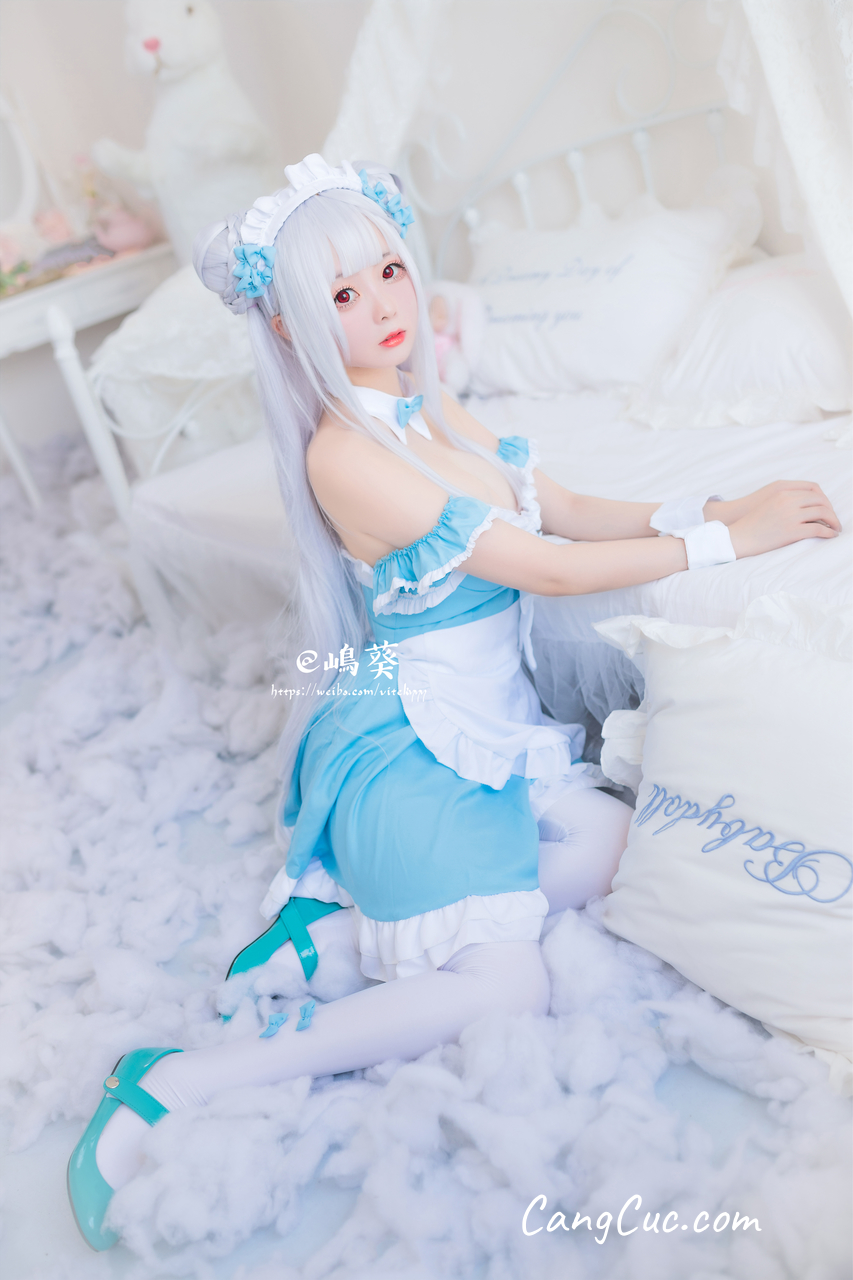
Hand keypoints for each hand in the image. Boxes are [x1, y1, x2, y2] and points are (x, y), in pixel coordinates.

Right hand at [706, 481, 835, 526]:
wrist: (737, 536)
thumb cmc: (751, 522)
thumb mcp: (768, 502)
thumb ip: (785, 498)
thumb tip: (804, 504)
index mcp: (782, 490)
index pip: (813, 488)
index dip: (824, 498)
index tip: (826, 507)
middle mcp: (788, 500)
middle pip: (820, 500)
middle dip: (831, 510)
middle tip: (833, 519)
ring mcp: (790, 515)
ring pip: (823, 513)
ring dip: (833, 521)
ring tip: (835, 528)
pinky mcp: (792, 531)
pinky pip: (818, 529)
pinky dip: (828, 532)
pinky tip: (830, 535)